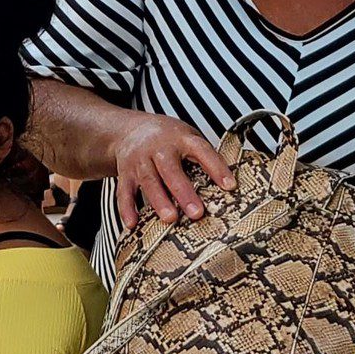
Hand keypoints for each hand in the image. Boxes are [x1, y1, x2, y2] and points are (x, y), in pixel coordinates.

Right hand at [108, 111, 232, 229]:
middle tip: (197, 212)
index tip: (230, 186)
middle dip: (183, 192)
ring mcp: (139, 160)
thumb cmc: (166, 138)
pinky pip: (124, 192)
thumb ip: (204, 158)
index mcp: (181, 138)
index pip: (202, 151)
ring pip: (148, 181)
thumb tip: (228, 186)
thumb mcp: (187, 137)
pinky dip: (126, 209)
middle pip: (171, 169)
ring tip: (170, 218)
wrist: (129, 129)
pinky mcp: (125, 173)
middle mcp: (159, 148)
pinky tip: (132, 224)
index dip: (216, 168)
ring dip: (159, 201)